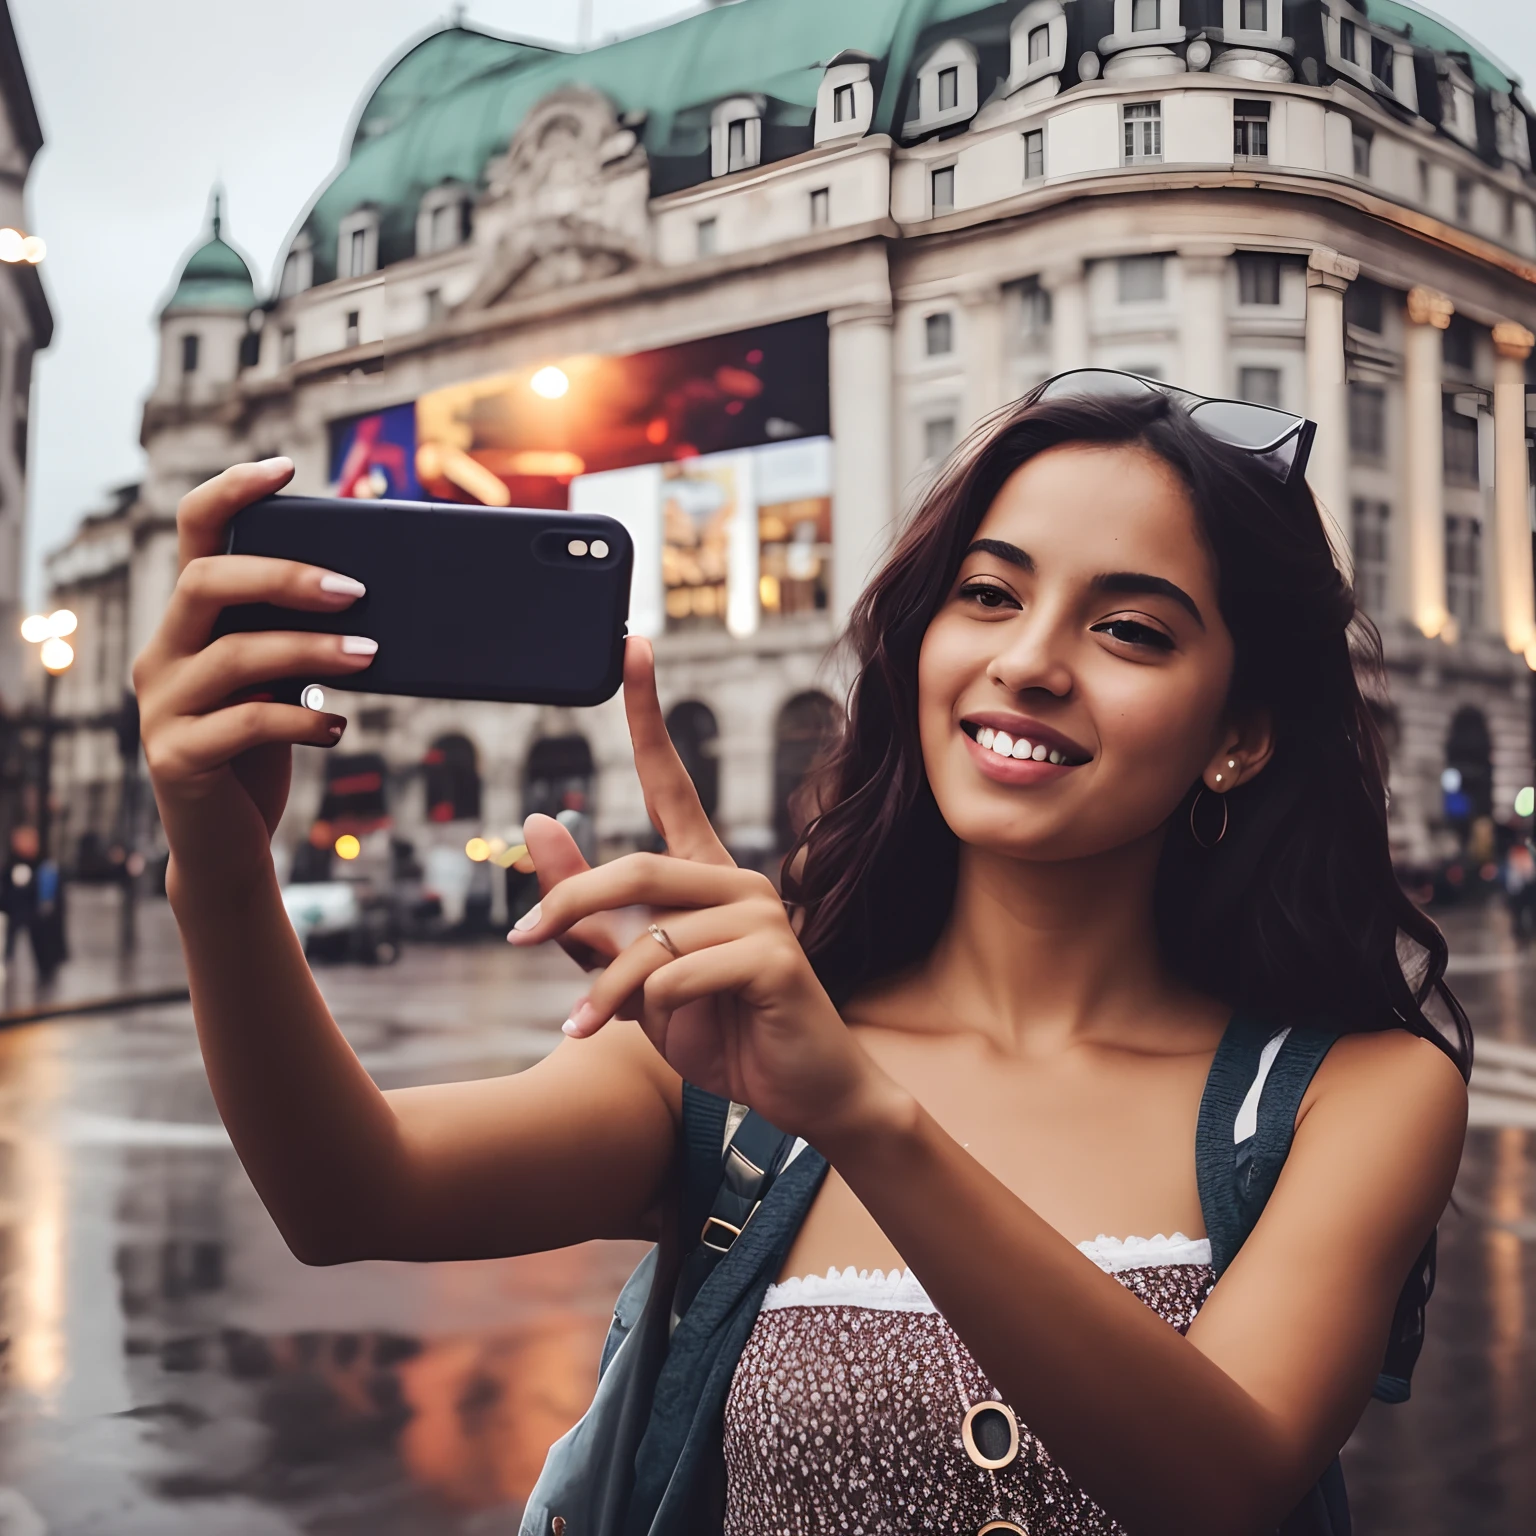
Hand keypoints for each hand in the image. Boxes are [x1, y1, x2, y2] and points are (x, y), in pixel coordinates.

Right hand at [133, 459, 377, 903]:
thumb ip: (302, 636)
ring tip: (370, 655)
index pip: (194, 534)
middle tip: (356, 589)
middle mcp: (164, 653)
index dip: (232, 490)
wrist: (226, 842)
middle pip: (207, 580)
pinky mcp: (178, 757)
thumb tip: (375, 592)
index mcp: (190, 623)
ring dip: (312, 650)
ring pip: (236, 653)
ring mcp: (163, 706)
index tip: (286, 466)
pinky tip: (338, 728)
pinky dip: (304, 721)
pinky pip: (247, 723)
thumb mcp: (283, 684)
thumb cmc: (263, 750)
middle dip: (285, 576)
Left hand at [509, 639, 881, 1144]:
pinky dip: (649, 1012)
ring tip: (587, 1030)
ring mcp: (765, 914)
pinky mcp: (777, 957)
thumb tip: (537, 821)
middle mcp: (741, 880)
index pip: (673, 783)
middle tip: (519, 938)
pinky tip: (669, 1040)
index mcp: (708, 876)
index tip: (632, 646)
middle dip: (570, 904)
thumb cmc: (719, 1032)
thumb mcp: (633, 977)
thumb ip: (586, 911)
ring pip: (649, 936)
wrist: (798, 1098)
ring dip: (606, 993)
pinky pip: (678, 972)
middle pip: (635, 867)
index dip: (650, 715)